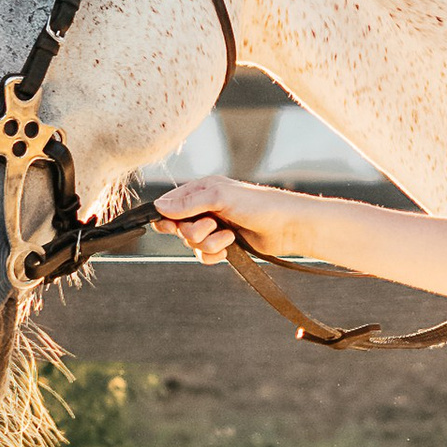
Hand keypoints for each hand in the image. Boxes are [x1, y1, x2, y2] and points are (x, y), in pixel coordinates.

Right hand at [154, 175, 303, 262]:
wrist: (288, 227)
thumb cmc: (259, 205)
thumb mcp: (220, 197)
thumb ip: (189, 202)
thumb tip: (159, 207)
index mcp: (202, 190)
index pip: (170, 204)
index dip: (167, 218)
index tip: (171, 226)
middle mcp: (205, 207)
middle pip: (179, 228)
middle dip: (195, 232)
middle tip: (214, 225)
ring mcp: (214, 226)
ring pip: (192, 244)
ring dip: (209, 244)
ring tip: (229, 236)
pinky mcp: (223, 244)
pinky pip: (203, 257)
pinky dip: (214, 255)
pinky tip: (229, 249)